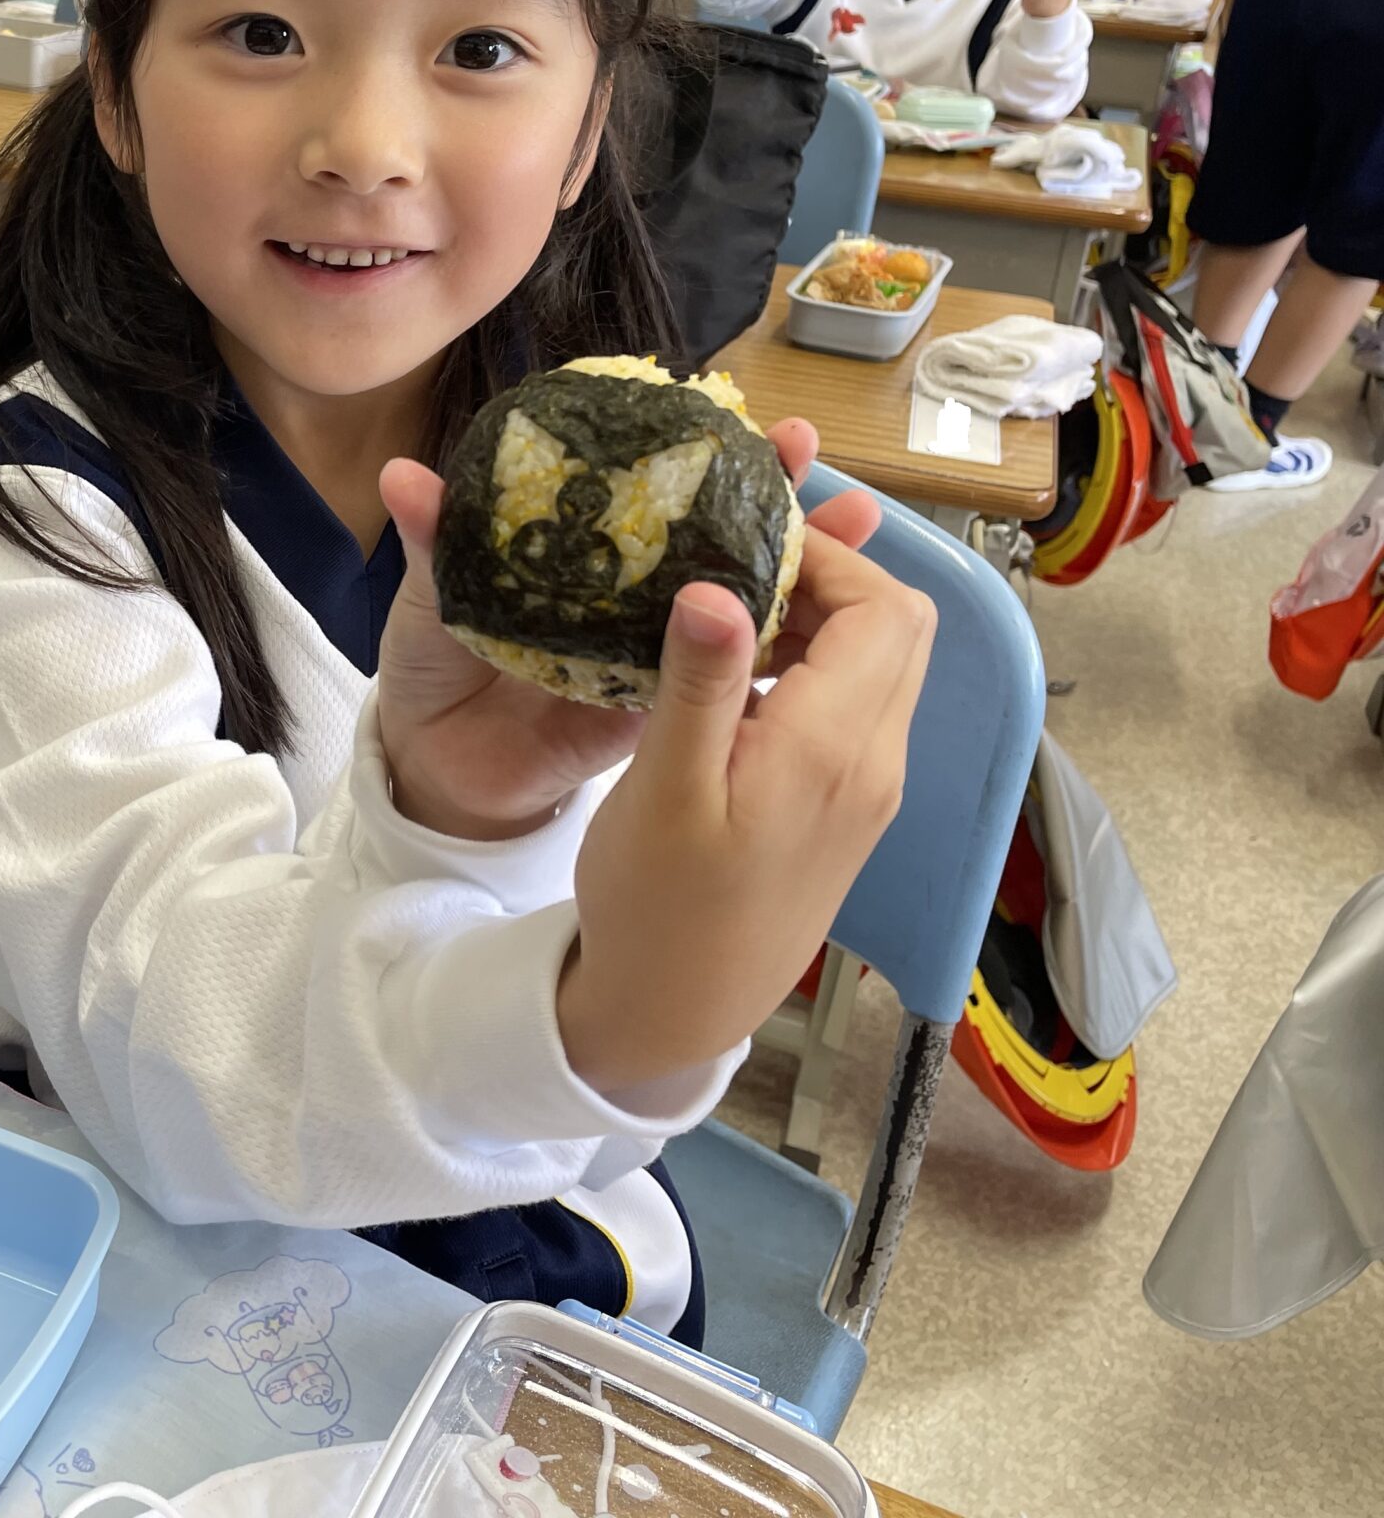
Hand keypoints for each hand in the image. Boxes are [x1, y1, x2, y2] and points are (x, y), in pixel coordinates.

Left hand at [375, 417, 860, 841]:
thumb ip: (436, 543)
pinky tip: (819, 636)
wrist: (434, 769)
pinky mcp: (663, 712)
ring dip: (797, 567)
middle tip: (815, 457)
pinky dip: (767, 657)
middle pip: (715, 534)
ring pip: (737, 601)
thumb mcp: (431, 599)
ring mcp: (655, 651)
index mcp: (584, 549)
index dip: (699, 448)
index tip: (746, 413)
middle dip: (773, 494)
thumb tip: (403, 477)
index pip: (652, 486)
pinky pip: (722, 682)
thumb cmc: (432, 668)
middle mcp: (631, 592)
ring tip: (854, 527)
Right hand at [559, 488, 934, 1093]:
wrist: (677, 1010)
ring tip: (725, 621)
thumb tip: (717, 587)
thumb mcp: (662, 790)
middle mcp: (873, 762)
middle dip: (829, 581)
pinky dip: (812, 670)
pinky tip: (735, 684)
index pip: (884, 609)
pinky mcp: (847, 808)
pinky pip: (855, 708)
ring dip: (820, 624)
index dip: (827, 558)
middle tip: (736, 575)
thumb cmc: (658, 905)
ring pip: (881, 666)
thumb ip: (699, 685)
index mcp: (834, 749)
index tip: (744, 547)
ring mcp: (868, 788)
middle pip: (898, 628)